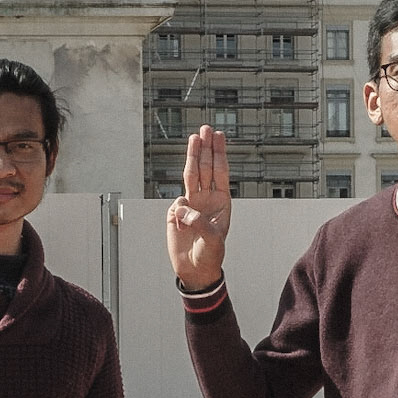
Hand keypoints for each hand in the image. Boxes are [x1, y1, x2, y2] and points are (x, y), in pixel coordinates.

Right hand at [165, 125, 230, 290]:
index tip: (218, 136)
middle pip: (205, 168)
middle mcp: (206, 198)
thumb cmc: (210, 254)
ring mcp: (191, 204)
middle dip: (205, 148)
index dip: (219, 154)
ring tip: (194, 138)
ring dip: (193, 157)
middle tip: (205, 128)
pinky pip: (176, 205)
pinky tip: (182, 226)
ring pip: (191, 176)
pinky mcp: (176, 214)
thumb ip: (200, 221)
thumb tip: (182, 206)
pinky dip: (179, 211)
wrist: (195, 269)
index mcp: (221, 201)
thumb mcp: (212, 239)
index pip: (219, 172)